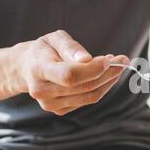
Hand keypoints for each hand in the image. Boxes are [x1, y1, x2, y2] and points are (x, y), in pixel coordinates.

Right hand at [13, 30, 128, 114]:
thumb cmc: (45, 50)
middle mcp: (42, 91)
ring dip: (109, 81)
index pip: (69, 75)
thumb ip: (70, 47)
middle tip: (123, 60)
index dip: (93, 69)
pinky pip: (88, 100)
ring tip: (117, 65)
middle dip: (108, 73)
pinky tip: (105, 75)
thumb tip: (87, 59)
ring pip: (90, 96)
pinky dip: (102, 87)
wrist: (26, 68)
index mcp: (38, 70)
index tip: (110, 58)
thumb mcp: (55, 39)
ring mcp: (50, 104)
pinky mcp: (59, 110)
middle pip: (84, 86)